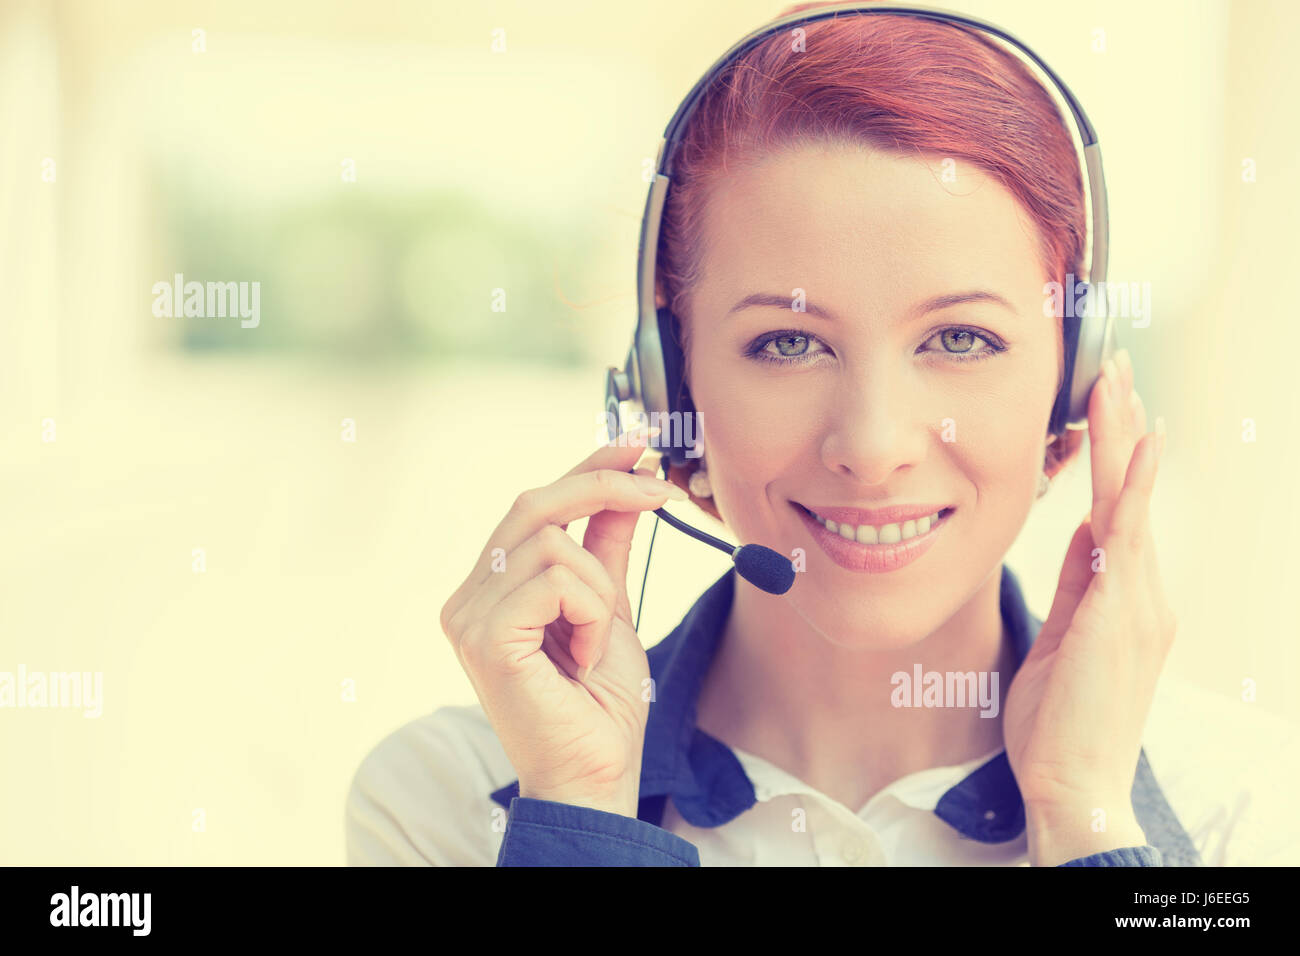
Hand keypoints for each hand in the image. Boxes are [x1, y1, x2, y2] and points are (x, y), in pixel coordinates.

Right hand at [439, 426, 687, 816]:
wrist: (595, 773)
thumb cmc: (599, 704)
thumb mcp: (609, 606)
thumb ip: (606, 547)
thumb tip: (626, 482)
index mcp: (490, 589)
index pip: (532, 506)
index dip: (585, 466)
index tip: (636, 443)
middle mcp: (468, 597)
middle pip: (534, 504)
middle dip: (604, 486)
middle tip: (662, 490)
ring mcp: (468, 617)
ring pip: (553, 543)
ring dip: (600, 589)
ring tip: (597, 641)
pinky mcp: (484, 638)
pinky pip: (556, 581)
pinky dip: (591, 613)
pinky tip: (584, 655)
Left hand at [1002, 349, 1175, 863]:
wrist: (1073, 785)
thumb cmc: (1061, 720)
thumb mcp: (1062, 636)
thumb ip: (1078, 582)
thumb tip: (1083, 530)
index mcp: (1125, 597)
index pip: (1121, 508)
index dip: (1115, 453)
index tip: (1105, 403)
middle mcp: (1143, 594)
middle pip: (1133, 494)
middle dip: (1122, 429)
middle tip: (1111, 367)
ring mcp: (1138, 605)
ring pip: (1133, 504)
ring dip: (1124, 440)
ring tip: (1114, 384)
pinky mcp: (1120, 618)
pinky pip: (1127, 543)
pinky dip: (1133, 493)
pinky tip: (1137, 450)